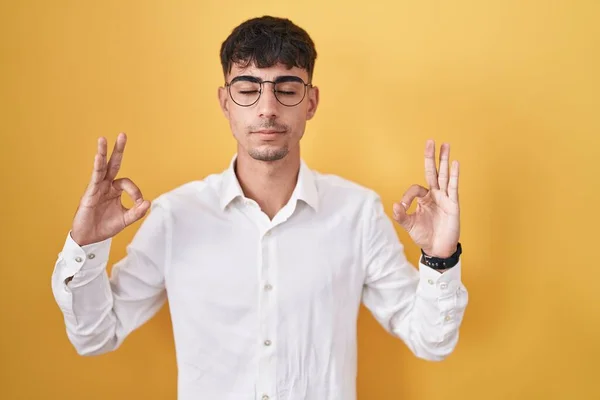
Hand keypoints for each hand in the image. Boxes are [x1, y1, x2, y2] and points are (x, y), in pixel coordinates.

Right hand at [71, 133, 149, 245]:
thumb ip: (137, 212)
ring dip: (102, 153)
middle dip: (118, 150)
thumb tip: (148, 202)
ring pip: (101, 167)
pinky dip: (97, 167)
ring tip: (103, 139)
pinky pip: (94, 178)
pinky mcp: (90, 193)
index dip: (136, 192)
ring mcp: (97, 188)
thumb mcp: (125, 219)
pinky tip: (98, 157)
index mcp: (114, 190)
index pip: (128, 183)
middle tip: (122, 134)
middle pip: (113, 164)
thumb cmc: (105, 227)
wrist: (89, 238)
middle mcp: (105, 185)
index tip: (139, 203)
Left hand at [392, 140, 459, 257]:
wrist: (437, 249)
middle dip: (431, 157)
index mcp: (423, 198)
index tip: (403, 206)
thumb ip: (401, 215)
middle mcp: (435, 195)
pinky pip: (453, 187)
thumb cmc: (424, 236)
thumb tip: (394, 205)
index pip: (415, 188)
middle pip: (433, 172)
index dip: (407, 196)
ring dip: (444, 160)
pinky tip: (455, 163)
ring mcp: (445, 198)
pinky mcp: (453, 204)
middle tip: (430, 141)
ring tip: (445, 145)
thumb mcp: (409, 225)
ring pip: (444, 175)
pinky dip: (454, 175)